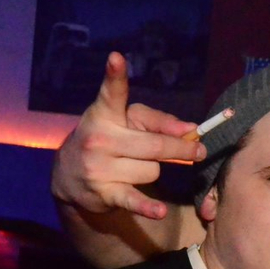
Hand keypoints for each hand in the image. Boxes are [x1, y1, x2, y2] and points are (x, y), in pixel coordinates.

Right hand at [51, 52, 204, 218]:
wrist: (70, 176)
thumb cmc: (109, 140)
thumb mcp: (127, 123)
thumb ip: (159, 122)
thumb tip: (191, 129)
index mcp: (104, 115)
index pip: (111, 94)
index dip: (115, 76)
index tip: (117, 58)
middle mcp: (98, 139)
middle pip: (155, 145)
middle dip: (181, 148)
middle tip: (199, 150)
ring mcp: (99, 167)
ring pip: (153, 170)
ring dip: (154, 170)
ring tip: (134, 167)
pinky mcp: (104, 192)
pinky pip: (134, 199)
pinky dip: (148, 206)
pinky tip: (159, 210)